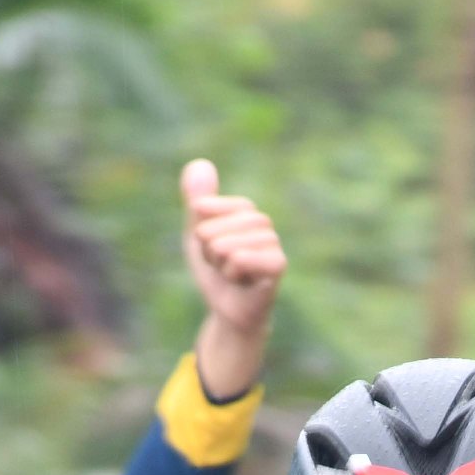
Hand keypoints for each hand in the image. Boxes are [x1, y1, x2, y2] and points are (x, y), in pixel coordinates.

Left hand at [181, 158, 284, 399]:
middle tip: (221, 266)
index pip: (209, 208)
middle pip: (213, 230)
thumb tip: (199, 163)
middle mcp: (263, 223)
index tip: (208, 248)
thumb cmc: (217, 273)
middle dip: (208, 253)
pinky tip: (242, 282)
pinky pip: (241, 258)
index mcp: (245, 211)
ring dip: (219, 267)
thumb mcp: (198, 234)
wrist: (231, 311)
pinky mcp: (278, 264)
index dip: (200, 232)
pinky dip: (232, 273)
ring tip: (232, 275)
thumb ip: (195, 200)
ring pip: (225, 246)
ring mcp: (272, 242)